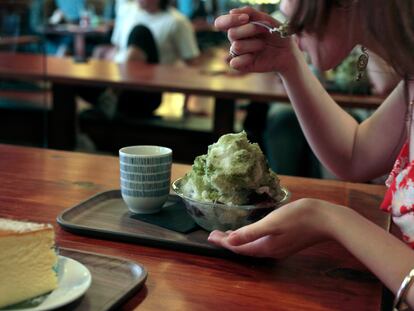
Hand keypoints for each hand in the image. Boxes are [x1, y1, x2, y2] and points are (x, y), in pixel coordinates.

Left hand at [208, 198, 338, 257]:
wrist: (327, 219)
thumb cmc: (299, 217)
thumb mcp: (271, 223)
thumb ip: (250, 233)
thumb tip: (229, 241)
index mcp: (265, 247)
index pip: (238, 248)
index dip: (223, 242)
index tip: (210, 236)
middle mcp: (271, 251)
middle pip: (244, 248)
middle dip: (228, 242)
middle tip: (215, 234)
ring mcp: (280, 247)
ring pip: (253, 246)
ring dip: (239, 240)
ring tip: (227, 233)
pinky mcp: (285, 241)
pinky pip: (261, 243)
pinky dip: (250, 238)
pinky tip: (250, 231)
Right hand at [215, 7, 297, 73]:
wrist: (287, 51)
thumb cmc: (276, 33)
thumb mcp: (266, 19)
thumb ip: (250, 13)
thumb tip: (231, 11)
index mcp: (238, 27)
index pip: (221, 23)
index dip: (229, 20)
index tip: (246, 19)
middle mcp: (235, 39)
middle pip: (231, 34)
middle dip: (250, 30)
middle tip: (263, 31)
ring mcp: (238, 53)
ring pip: (236, 47)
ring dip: (253, 44)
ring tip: (263, 45)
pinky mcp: (241, 65)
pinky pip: (234, 63)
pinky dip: (245, 59)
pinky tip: (254, 57)